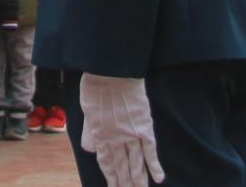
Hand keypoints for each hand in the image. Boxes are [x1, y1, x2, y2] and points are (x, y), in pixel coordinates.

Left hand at [77, 72, 164, 186]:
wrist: (111, 71)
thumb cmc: (96, 86)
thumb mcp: (86, 109)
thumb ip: (89, 131)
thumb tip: (89, 150)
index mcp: (99, 134)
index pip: (106, 162)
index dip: (110, 175)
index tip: (113, 186)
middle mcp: (115, 138)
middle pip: (121, 166)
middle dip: (124, 182)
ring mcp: (130, 134)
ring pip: (135, 162)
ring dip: (138, 179)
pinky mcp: (143, 126)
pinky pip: (150, 149)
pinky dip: (154, 165)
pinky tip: (158, 178)